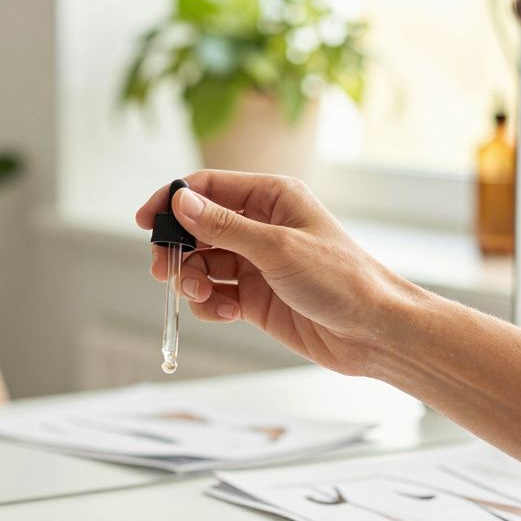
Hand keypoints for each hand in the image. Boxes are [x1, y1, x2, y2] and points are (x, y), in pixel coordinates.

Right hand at [136, 170, 420, 376]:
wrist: (373, 332)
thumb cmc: (341, 280)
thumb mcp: (277, 248)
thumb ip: (224, 227)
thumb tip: (181, 203)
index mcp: (272, 197)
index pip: (208, 187)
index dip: (173, 201)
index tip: (146, 221)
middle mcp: (262, 226)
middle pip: (198, 228)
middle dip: (177, 248)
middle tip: (163, 270)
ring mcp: (257, 263)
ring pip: (202, 264)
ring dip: (191, 280)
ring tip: (201, 295)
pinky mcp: (256, 297)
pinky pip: (216, 294)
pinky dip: (211, 304)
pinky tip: (226, 313)